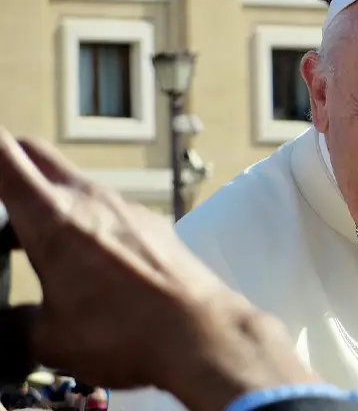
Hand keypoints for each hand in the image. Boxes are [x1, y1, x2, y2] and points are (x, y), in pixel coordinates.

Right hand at [0, 129, 318, 410]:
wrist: (201, 331)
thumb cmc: (124, 334)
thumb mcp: (50, 338)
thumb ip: (14, 324)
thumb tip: (9, 321)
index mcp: (53, 217)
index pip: (4, 155)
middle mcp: (91, 198)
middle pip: (37, 154)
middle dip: (7, 167)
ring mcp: (125, 206)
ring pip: (72, 184)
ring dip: (47, 202)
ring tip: (33, 247)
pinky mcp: (150, 221)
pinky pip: (106, 207)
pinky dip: (85, 220)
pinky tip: (87, 261)